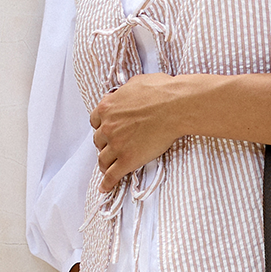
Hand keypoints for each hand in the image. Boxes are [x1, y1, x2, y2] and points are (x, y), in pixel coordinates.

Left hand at [90, 75, 186, 191]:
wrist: (175, 107)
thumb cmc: (161, 92)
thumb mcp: (136, 83)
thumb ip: (124, 92)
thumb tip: (125, 93)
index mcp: (107, 107)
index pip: (95, 121)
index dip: (102, 127)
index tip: (107, 131)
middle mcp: (107, 126)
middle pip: (99, 141)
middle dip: (105, 144)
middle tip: (114, 147)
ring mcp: (116, 145)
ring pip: (103, 159)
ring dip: (105, 164)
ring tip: (108, 168)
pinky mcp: (127, 160)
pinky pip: (112, 175)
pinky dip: (107, 183)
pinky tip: (105, 188)